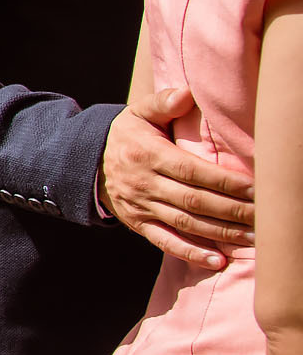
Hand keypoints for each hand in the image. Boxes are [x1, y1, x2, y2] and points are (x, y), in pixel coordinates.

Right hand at [100, 88, 254, 267]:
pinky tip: (218, 261)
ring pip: (186, 223)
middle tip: (268, 216)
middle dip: (234, 210)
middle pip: (195, 201)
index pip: (193, 172)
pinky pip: (166, 242)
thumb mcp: (139, 113)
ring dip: (222, 233)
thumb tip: (187, 94)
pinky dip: (192, 253)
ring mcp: (141, 207)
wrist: (86, 162)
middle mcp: (145, 184)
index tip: (257, 188)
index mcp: (149, 155)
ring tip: (255, 238)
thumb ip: (163, 102)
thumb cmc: (125, 135)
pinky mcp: (139, 224)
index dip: (226, 182)